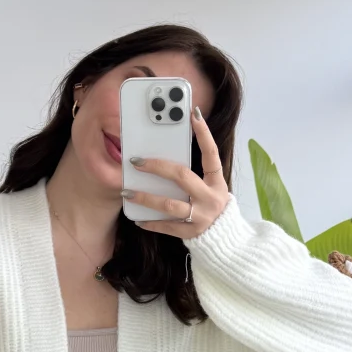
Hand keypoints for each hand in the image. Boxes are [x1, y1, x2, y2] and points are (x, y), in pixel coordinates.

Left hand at [123, 107, 229, 238]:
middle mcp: (210, 198)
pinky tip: (137, 218)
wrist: (225, 237)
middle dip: (157, 167)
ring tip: (127, 192)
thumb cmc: (211, 205)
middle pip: (182, 177)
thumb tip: (166, 153)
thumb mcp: (211, 186)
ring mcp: (201, 216)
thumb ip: (194, 173)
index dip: (204, 134)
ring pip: (169, 205)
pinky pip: (166, 226)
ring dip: (146, 198)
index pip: (211, 153)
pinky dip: (150, 222)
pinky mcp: (190, 233)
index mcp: (217, 182)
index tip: (194, 114)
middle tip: (136, 161)